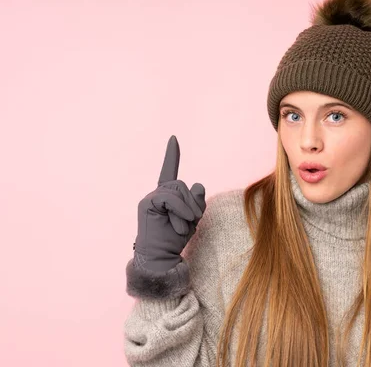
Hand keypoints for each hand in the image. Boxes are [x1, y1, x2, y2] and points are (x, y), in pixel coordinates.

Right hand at [133, 135, 205, 271]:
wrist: (161, 257)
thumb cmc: (175, 239)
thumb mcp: (193, 218)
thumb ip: (196, 202)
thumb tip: (199, 185)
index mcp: (168, 196)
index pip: (170, 171)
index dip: (172, 155)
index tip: (174, 138)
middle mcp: (157, 194)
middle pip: (182, 185)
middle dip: (192, 203)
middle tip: (192, 221)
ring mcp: (150, 198)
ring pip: (178, 189)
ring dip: (187, 209)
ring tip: (183, 226)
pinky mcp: (147, 204)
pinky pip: (170, 197)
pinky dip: (180, 209)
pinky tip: (180, 223)